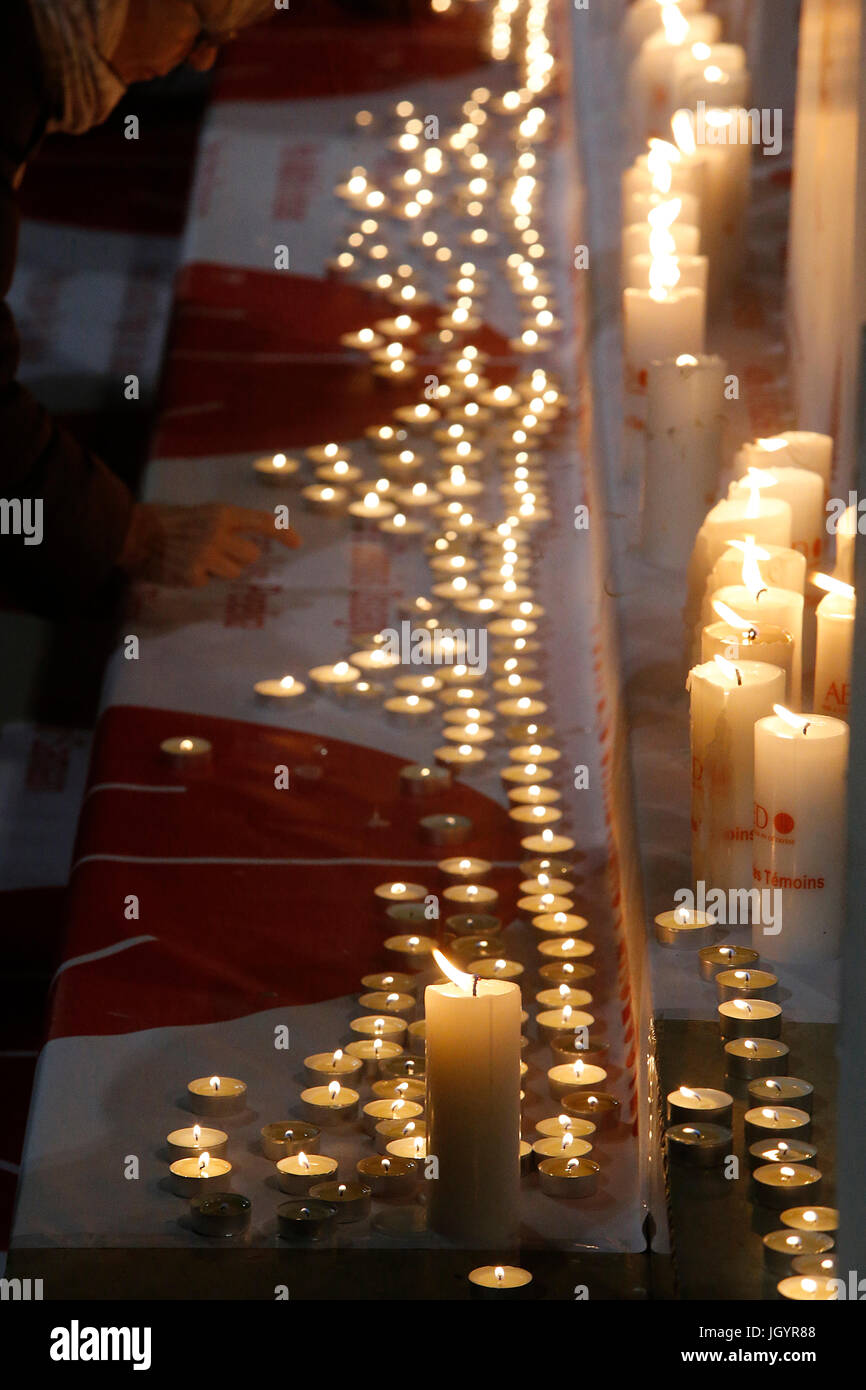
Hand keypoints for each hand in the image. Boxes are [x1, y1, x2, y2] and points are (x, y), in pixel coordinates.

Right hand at [118, 502, 300, 587]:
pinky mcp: (194, 575)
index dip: (282, 533)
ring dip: (219, 570)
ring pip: (233, 573)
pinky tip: (181, 567)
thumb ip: (223, 526)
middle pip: (251, 557)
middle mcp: (218, 533)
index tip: (297, 544)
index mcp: (220, 513)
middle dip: (239, 558)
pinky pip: (207, 581)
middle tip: (217, 553)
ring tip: (195, 559)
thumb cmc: (164, 521)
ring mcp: (207, 556)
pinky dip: (196, 577)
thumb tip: (248, 544)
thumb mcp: (198, 513)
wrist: (131, 533)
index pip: (261, 522)